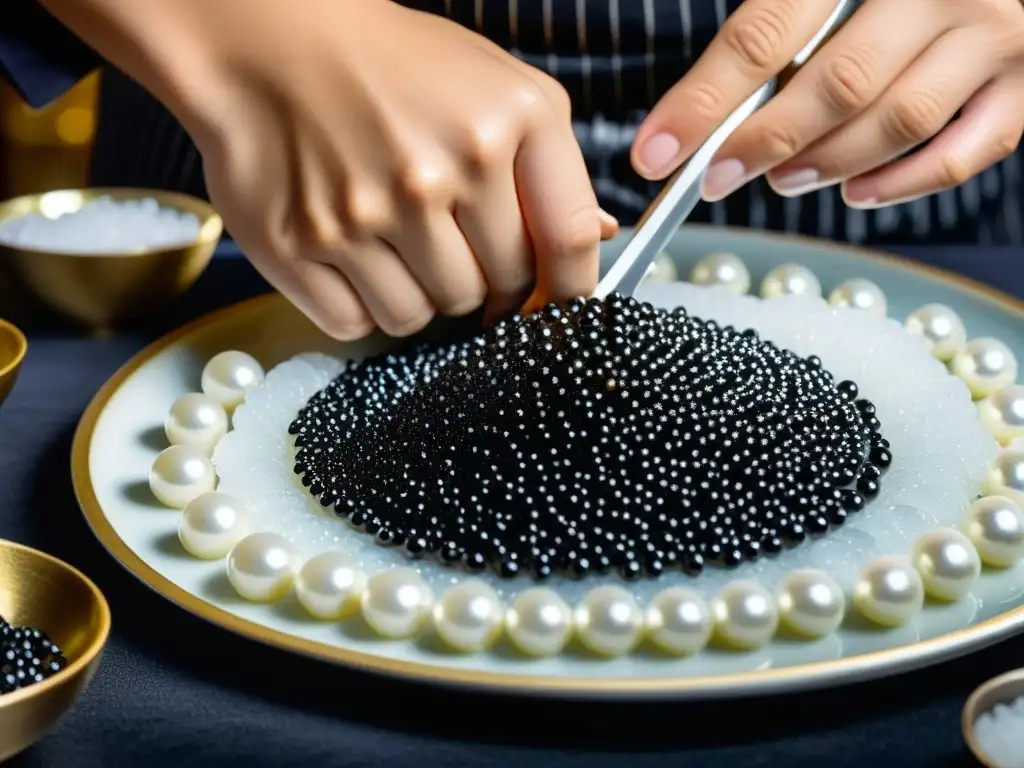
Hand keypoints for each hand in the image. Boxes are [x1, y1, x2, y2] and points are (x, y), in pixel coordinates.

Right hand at [43, 0, 615, 338]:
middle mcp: (440, 170)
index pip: (570, 241)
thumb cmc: (388, 66)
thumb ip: (548, 165)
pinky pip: (359, 323)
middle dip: (486, 280)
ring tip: (394, 239)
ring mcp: (366, 213)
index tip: (557, 304)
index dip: (571, 289)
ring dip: (421, 294)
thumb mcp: (492, 85)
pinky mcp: (302, 247)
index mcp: (508, 121)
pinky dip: (362, 303)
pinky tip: (353, 254)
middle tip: (451, 242)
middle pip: (499, 289)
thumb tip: (598, 237)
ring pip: (428, 315)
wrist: (264, 43)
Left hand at [631, 0, 1023, 209]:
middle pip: (835, 85)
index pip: (766, 34)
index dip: (704, 101)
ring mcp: (994, 34)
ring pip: (898, 121)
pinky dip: (904, 184)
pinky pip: (968, 152)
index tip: (656, 152)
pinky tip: (856, 192)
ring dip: (826, 163)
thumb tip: (701, 106)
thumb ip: (776, 18)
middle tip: (714, 179)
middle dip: (762, 145)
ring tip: (781, 179)